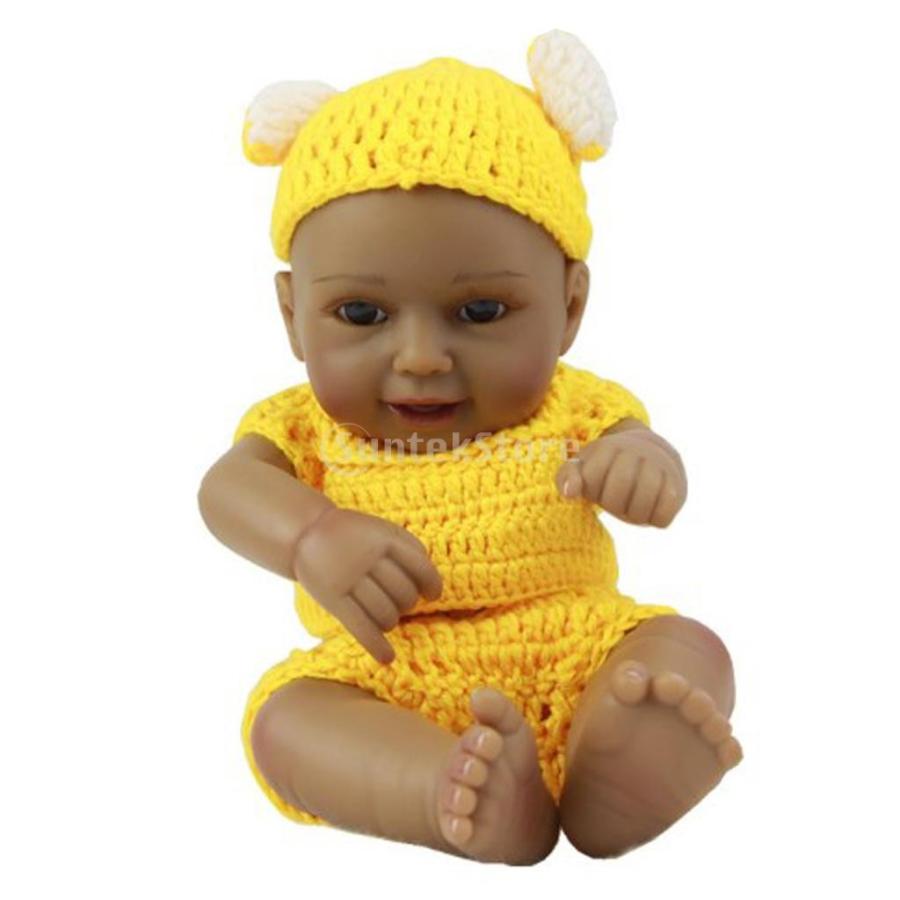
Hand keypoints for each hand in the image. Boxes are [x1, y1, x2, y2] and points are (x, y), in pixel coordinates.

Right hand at [292, 507, 442, 663]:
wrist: (304, 533)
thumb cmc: (351, 535)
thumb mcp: (380, 529)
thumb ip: (407, 547)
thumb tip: (430, 580)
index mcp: (384, 538)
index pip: (421, 567)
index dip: (432, 584)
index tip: (432, 595)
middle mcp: (368, 558)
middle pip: (404, 593)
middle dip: (407, 604)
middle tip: (400, 604)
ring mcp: (348, 578)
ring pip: (386, 613)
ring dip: (392, 622)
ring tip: (387, 619)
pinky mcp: (332, 599)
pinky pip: (360, 626)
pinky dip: (376, 646)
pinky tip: (387, 658)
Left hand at [555, 425, 686, 526]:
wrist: (651, 453)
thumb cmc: (608, 468)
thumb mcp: (583, 467)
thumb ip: (566, 477)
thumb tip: (569, 493)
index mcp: (608, 448)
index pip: (592, 482)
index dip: (592, 492)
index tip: (599, 485)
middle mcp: (636, 452)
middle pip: (615, 497)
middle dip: (612, 505)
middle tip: (617, 499)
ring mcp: (660, 468)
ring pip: (640, 507)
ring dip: (633, 515)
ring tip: (633, 505)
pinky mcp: (678, 486)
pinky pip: (663, 516)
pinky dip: (655, 519)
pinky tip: (651, 508)